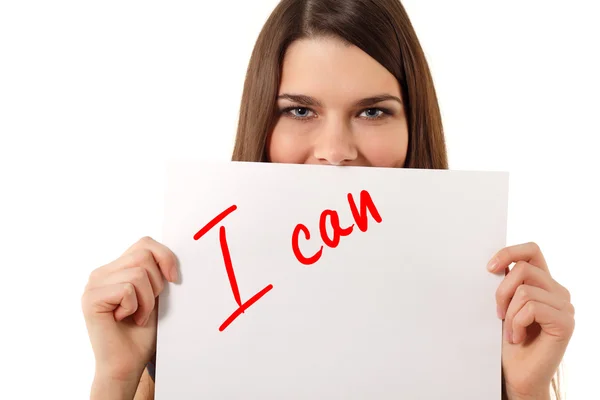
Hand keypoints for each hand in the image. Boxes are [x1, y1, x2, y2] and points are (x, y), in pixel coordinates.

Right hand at [81, 236, 177, 396]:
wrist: (128, 363)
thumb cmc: (143, 332)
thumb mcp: (155, 295)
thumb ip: (157, 271)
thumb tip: (176, 252)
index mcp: (117, 267)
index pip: (145, 243)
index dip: (165, 257)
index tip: (175, 280)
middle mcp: (102, 272)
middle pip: (143, 255)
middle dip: (156, 283)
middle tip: (147, 306)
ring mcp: (94, 284)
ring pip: (138, 273)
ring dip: (147, 300)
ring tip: (137, 315)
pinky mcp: (91, 298)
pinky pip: (127, 289)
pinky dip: (135, 307)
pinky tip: (125, 319)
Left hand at [488, 242, 574, 399]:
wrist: (518, 374)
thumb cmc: (509, 340)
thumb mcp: (504, 305)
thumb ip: (507, 283)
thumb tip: (493, 264)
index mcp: (544, 283)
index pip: (531, 250)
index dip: (509, 252)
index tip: (489, 268)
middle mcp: (558, 291)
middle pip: (523, 268)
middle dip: (501, 291)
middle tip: (498, 313)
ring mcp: (565, 307)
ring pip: (524, 290)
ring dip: (509, 314)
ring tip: (510, 332)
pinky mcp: (565, 323)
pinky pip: (532, 308)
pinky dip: (516, 324)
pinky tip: (518, 338)